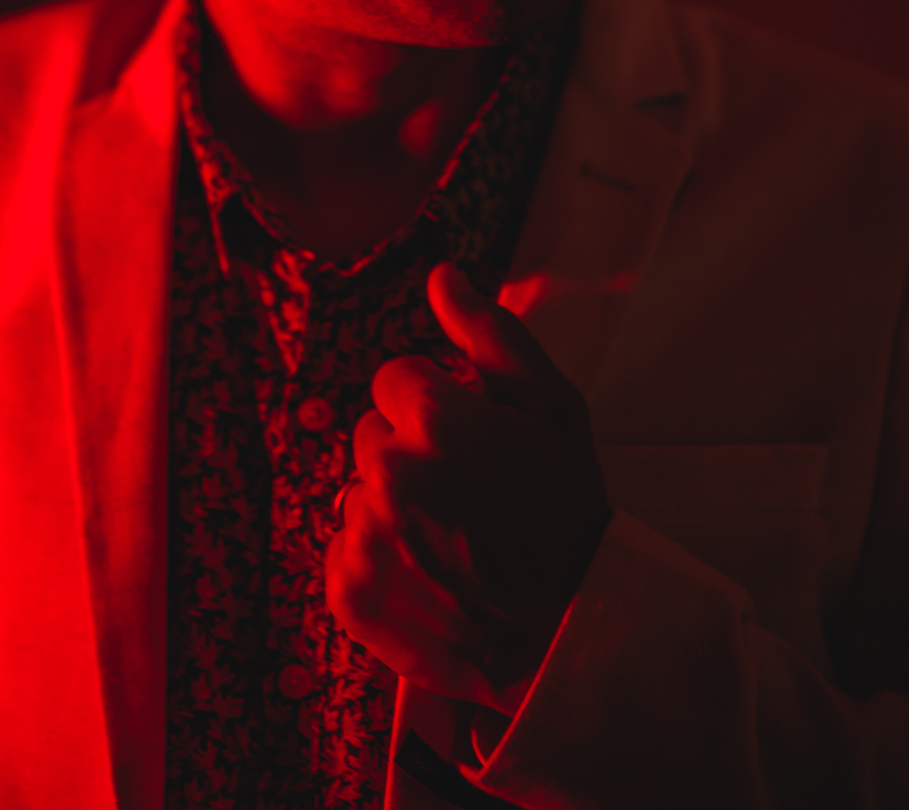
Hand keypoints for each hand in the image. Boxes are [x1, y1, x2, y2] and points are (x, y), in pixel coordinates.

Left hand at [325, 262, 609, 715]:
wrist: (566, 633)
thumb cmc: (564, 508)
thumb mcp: (552, 406)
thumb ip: (490, 331)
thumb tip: (440, 274)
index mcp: (434, 418)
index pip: (396, 378)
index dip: (439, 407)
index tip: (476, 444)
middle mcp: (388, 472)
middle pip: (373, 434)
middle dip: (411, 453)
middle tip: (468, 496)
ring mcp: (363, 535)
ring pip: (358, 491)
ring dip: (393, 506)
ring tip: (452, 541)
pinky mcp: (345, 591)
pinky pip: (343, 547)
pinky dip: (377, 559)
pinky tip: (428, 575)